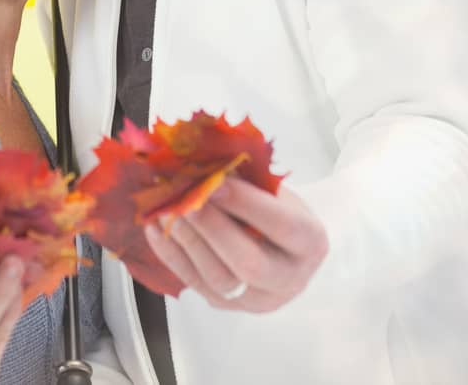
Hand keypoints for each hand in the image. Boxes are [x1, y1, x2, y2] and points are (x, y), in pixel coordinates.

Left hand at [143, 177, 327, 312]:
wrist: (280, 243)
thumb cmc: (275, 207)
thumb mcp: (271, 188)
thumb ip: (244, 177)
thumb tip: (199, 160)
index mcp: (311, 242)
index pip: (281, 225)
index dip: (246, 204)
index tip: (214, 182)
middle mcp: (291, 278)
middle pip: (249, 264)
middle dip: (212, 229)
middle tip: (185, 201)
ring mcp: (260, 299)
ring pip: (220, 281)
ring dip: (188, 243)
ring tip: (168, 212)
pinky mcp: (230, 307)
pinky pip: (196, 285)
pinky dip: (172, 256)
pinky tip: (156, 230)